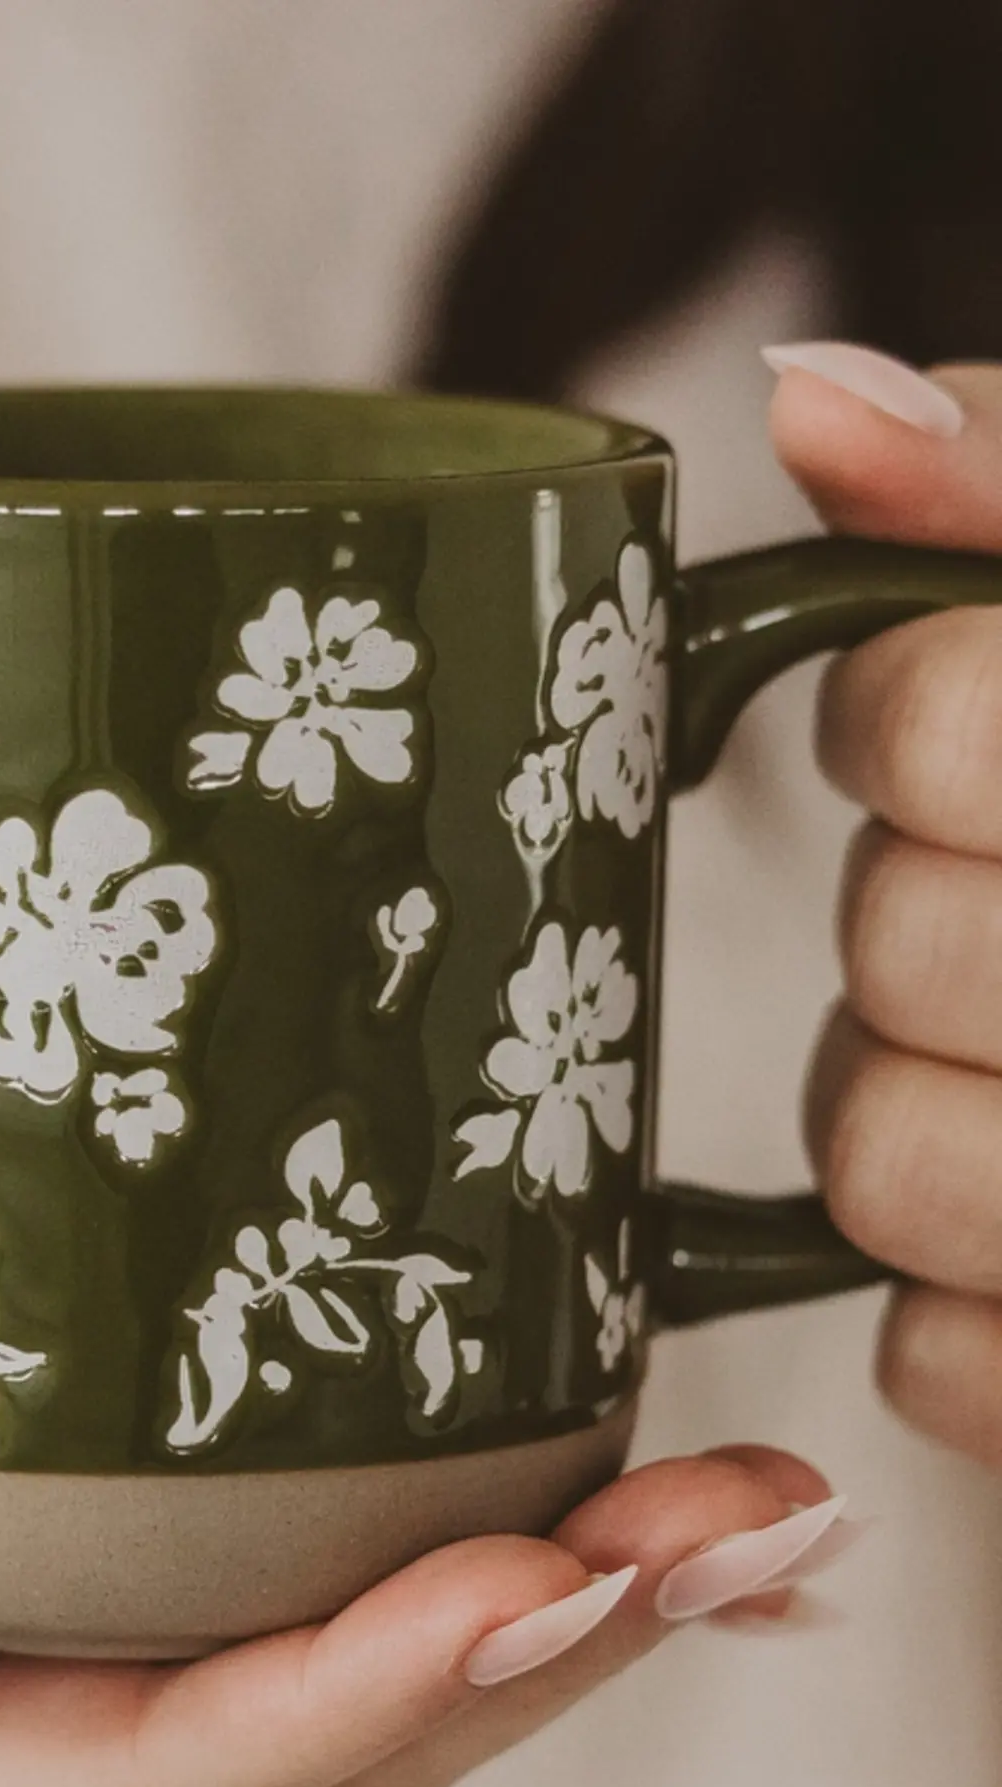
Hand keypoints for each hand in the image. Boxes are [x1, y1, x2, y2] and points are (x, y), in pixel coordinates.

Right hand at [0, 1152, 853, 1786]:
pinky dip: (514, 1589)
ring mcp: (78, 1692)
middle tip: (741, 1519)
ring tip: (753, 1511)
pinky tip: (654, 1526)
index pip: (167, 1768)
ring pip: (368, 1707)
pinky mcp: (121, 1599)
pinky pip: (344, 1630)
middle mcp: (8, 1756)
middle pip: (322, 1752)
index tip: (546, 1576)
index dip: (370, 1693)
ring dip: (574, 1618)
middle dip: (548, 1650)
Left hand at [768, 349, 1001, 1469]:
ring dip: (899, 1117)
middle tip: (983, 913)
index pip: (940, 727)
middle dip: (912, 921)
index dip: (910, 723)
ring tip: (1000, 1080)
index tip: (929, 731)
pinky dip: (956, 1317)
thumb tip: (822, 404)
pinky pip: (940, 1363)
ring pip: (879, 1165)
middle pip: (898, 946)